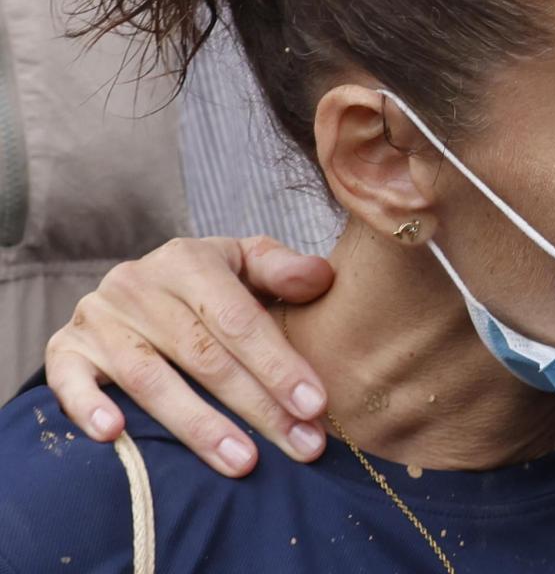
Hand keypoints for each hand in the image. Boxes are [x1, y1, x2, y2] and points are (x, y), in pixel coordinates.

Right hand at [44, 235, 334, 475]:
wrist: (136, 289)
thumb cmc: (208, 285)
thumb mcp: (245, 264)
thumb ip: (282, 269)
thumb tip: (321, 277)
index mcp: (188, 261)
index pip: (239, 319)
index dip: (279, 364)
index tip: (316, 405)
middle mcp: (137, 286)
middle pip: (203, 355)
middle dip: (257, 406)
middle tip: (300, 445)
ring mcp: (98, 319)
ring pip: (150, 378)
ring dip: (198, 425)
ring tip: (243, 462)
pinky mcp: (65, 349)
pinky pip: (69, 381)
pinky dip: (89, 407)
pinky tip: (116, 435)